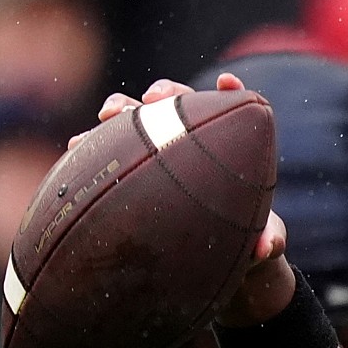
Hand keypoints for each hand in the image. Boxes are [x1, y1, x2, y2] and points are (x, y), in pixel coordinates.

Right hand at [92, 74, 294, 324]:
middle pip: (178, 106)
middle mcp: (190, 145)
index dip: (229, 93)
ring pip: (139, 122)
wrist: (212, 264)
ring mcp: (156, 156)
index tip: (227, 82)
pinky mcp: (128, 173)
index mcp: (228, 150)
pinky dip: (92, 146)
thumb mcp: (261, 243)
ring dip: (122, 110)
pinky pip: (108, 155)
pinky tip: (76, 146)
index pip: (230, 112)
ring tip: (109, 114)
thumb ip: (270, 240)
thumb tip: (266, 247)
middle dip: (166, 94)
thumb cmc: (244, 244)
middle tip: (155, 97)